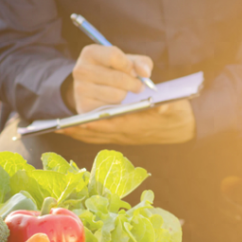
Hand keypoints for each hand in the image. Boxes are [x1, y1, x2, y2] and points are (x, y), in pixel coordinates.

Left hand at [60, 99, 195, 144]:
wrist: (180, 127)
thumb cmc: (177, 113)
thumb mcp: (177, 107)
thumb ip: (170, 105)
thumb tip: (162, 104)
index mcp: (143, 126)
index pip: (119, 125)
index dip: (101, 123)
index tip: (86, 121)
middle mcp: (130, 133)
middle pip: (105, 131)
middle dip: (88, 126)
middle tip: (68, 126)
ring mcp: (124, 136)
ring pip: (99, 136)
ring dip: (81, 134)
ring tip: (62, 130)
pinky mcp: (120, 134)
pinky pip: (99, 137)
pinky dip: (84, 134)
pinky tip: (70, 130)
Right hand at [65, 44, 152, 113]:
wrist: (91, 88)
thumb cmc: (113, 71)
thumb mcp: (126, 61)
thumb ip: (140, 63)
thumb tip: (145, 73)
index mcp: (90, 53)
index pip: (114, 56)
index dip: (130, 66)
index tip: (135, 72)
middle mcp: (81, 69)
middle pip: (119, 78)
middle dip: (134, 83)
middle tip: (138, 86)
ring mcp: (80, 88)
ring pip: (117, 95)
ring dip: (125, 95)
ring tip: (122, 91)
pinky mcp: (84, 105)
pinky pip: (111, 108)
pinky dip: (117, 106)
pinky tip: (113, 100)